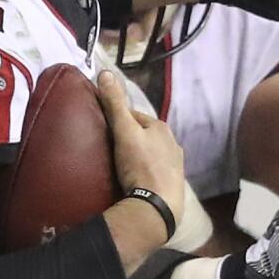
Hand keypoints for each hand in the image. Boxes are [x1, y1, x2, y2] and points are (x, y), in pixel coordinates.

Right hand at [96, 71, 185, 228]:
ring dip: (138, 157)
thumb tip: (105, 72)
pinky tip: (136, 181)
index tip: (104, 129)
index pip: (134, 116)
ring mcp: (175, 164)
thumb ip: (114, 103)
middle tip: (110, 151)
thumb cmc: (140, 165)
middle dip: (129, 139)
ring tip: (121, 168)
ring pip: (151, 154)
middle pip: (144, 135)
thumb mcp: (123, 131)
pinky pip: (155, 172)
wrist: (158, 206)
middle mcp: (172, 142)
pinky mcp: (173, 184)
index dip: (117, 120)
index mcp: (161, 127)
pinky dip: (145, 173)